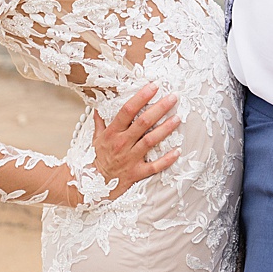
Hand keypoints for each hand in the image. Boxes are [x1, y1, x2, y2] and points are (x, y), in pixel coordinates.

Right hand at [90, 83, 181, 200]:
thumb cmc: (98, 158)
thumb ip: (100, 121)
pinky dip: (167, 159)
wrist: (94, 184)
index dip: (141, 97)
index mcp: (113, 132)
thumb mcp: (96, 137)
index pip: (127, 110)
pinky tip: (177, 151)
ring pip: (150, 141)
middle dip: (160, 108)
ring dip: (165, 129)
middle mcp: (122, 143)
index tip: (153, 86)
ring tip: (178, 118)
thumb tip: (99, 106)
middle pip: (143, 122)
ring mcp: (130, 158)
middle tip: (173, 97)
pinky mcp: (137, 172)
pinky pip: (155, 166)